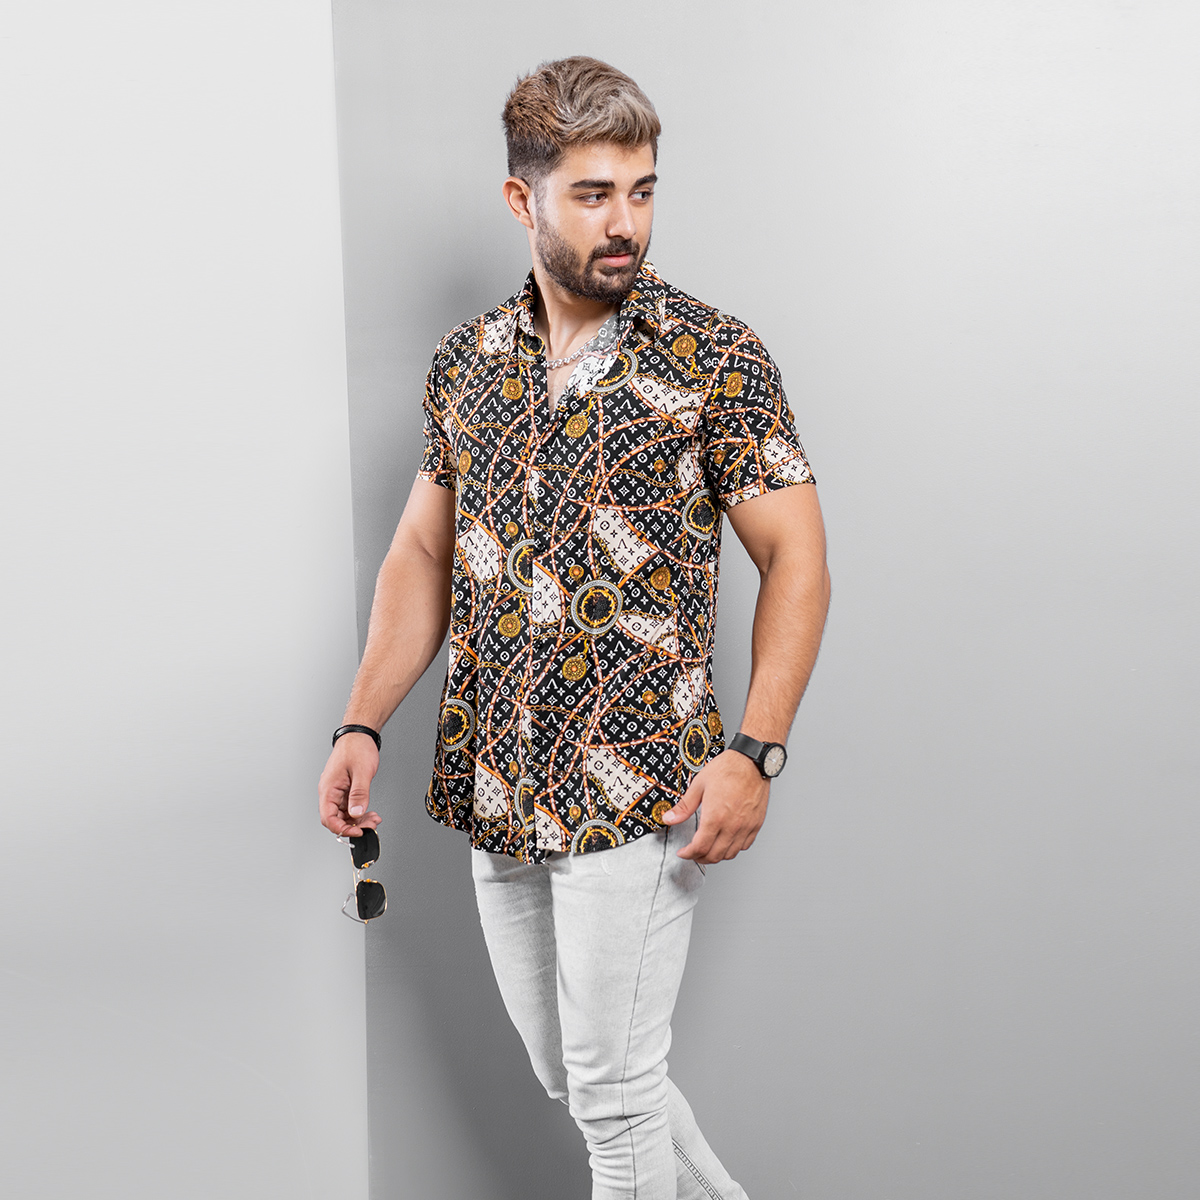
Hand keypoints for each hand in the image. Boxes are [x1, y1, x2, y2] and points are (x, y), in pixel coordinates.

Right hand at [318, 733, 382, 836]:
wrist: (359, 734)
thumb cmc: (357, 748)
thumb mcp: (362, 772)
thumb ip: (359, 794)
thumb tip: (357, 813)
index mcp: (328, 788)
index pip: (328, 818)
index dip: (342, 829)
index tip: (357, 832)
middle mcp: (330, 791)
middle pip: (336, 819)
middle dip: (353, 826)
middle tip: (370, 826)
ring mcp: (337, 791)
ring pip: (344, 814)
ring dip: (358, 820)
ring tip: (373, 819)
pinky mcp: (344, 789)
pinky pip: (349, 806)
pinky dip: (359, 811)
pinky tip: (369, 812)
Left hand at [662, 749, 768, 863]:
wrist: (751, 761)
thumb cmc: (728, 769)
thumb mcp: (699, 785)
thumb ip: (684, 806)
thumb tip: (669, 818)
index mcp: (715, 817)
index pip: (699, 847)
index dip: (688, 854)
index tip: (683, 852)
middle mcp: (731, 826)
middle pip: (714, 855)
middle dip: (700, 858)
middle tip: (693, 853)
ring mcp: (745, 827)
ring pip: (730, 854)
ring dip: (716, 856)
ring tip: (708, 850)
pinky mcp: (756, 824)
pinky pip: (745, 845)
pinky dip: (734, 849)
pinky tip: (727, 842)